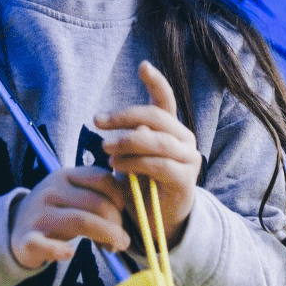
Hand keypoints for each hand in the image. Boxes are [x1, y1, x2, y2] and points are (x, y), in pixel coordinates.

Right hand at [9, 167, 129, 269]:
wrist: (14, 227)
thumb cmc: (55, 212)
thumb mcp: (73, 195)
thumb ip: (97, 198)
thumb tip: (129, 213)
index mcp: (65, 175)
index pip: (101, 178)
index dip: (120, 196)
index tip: (124, 212)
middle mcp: (51, 191)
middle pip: (95, 202)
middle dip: (116, 222)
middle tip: (123, 239)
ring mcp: (38, 214)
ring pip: (80, 221)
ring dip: (105, 236)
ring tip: (115, 248)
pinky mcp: (27, 239)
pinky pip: (47, 245)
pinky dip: (62, 251)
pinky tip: (71, 254)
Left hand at [96, 61, 201, 245]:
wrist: (158, 219)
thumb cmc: (142, 182)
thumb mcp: (131, 157)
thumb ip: (131, 139)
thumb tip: (124, 130)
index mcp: (169, 128)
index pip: (165, 99)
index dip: (156, 81)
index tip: (143, 65)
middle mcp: (183, 138)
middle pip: (155, 116)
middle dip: (124, 116)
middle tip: (97, 121)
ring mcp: (188, 157)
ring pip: (157, 140)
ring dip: (127, 142)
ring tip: (105, 149)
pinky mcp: (186, 179)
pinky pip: (160, 165)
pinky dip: (136, 163)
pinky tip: (117, 166)